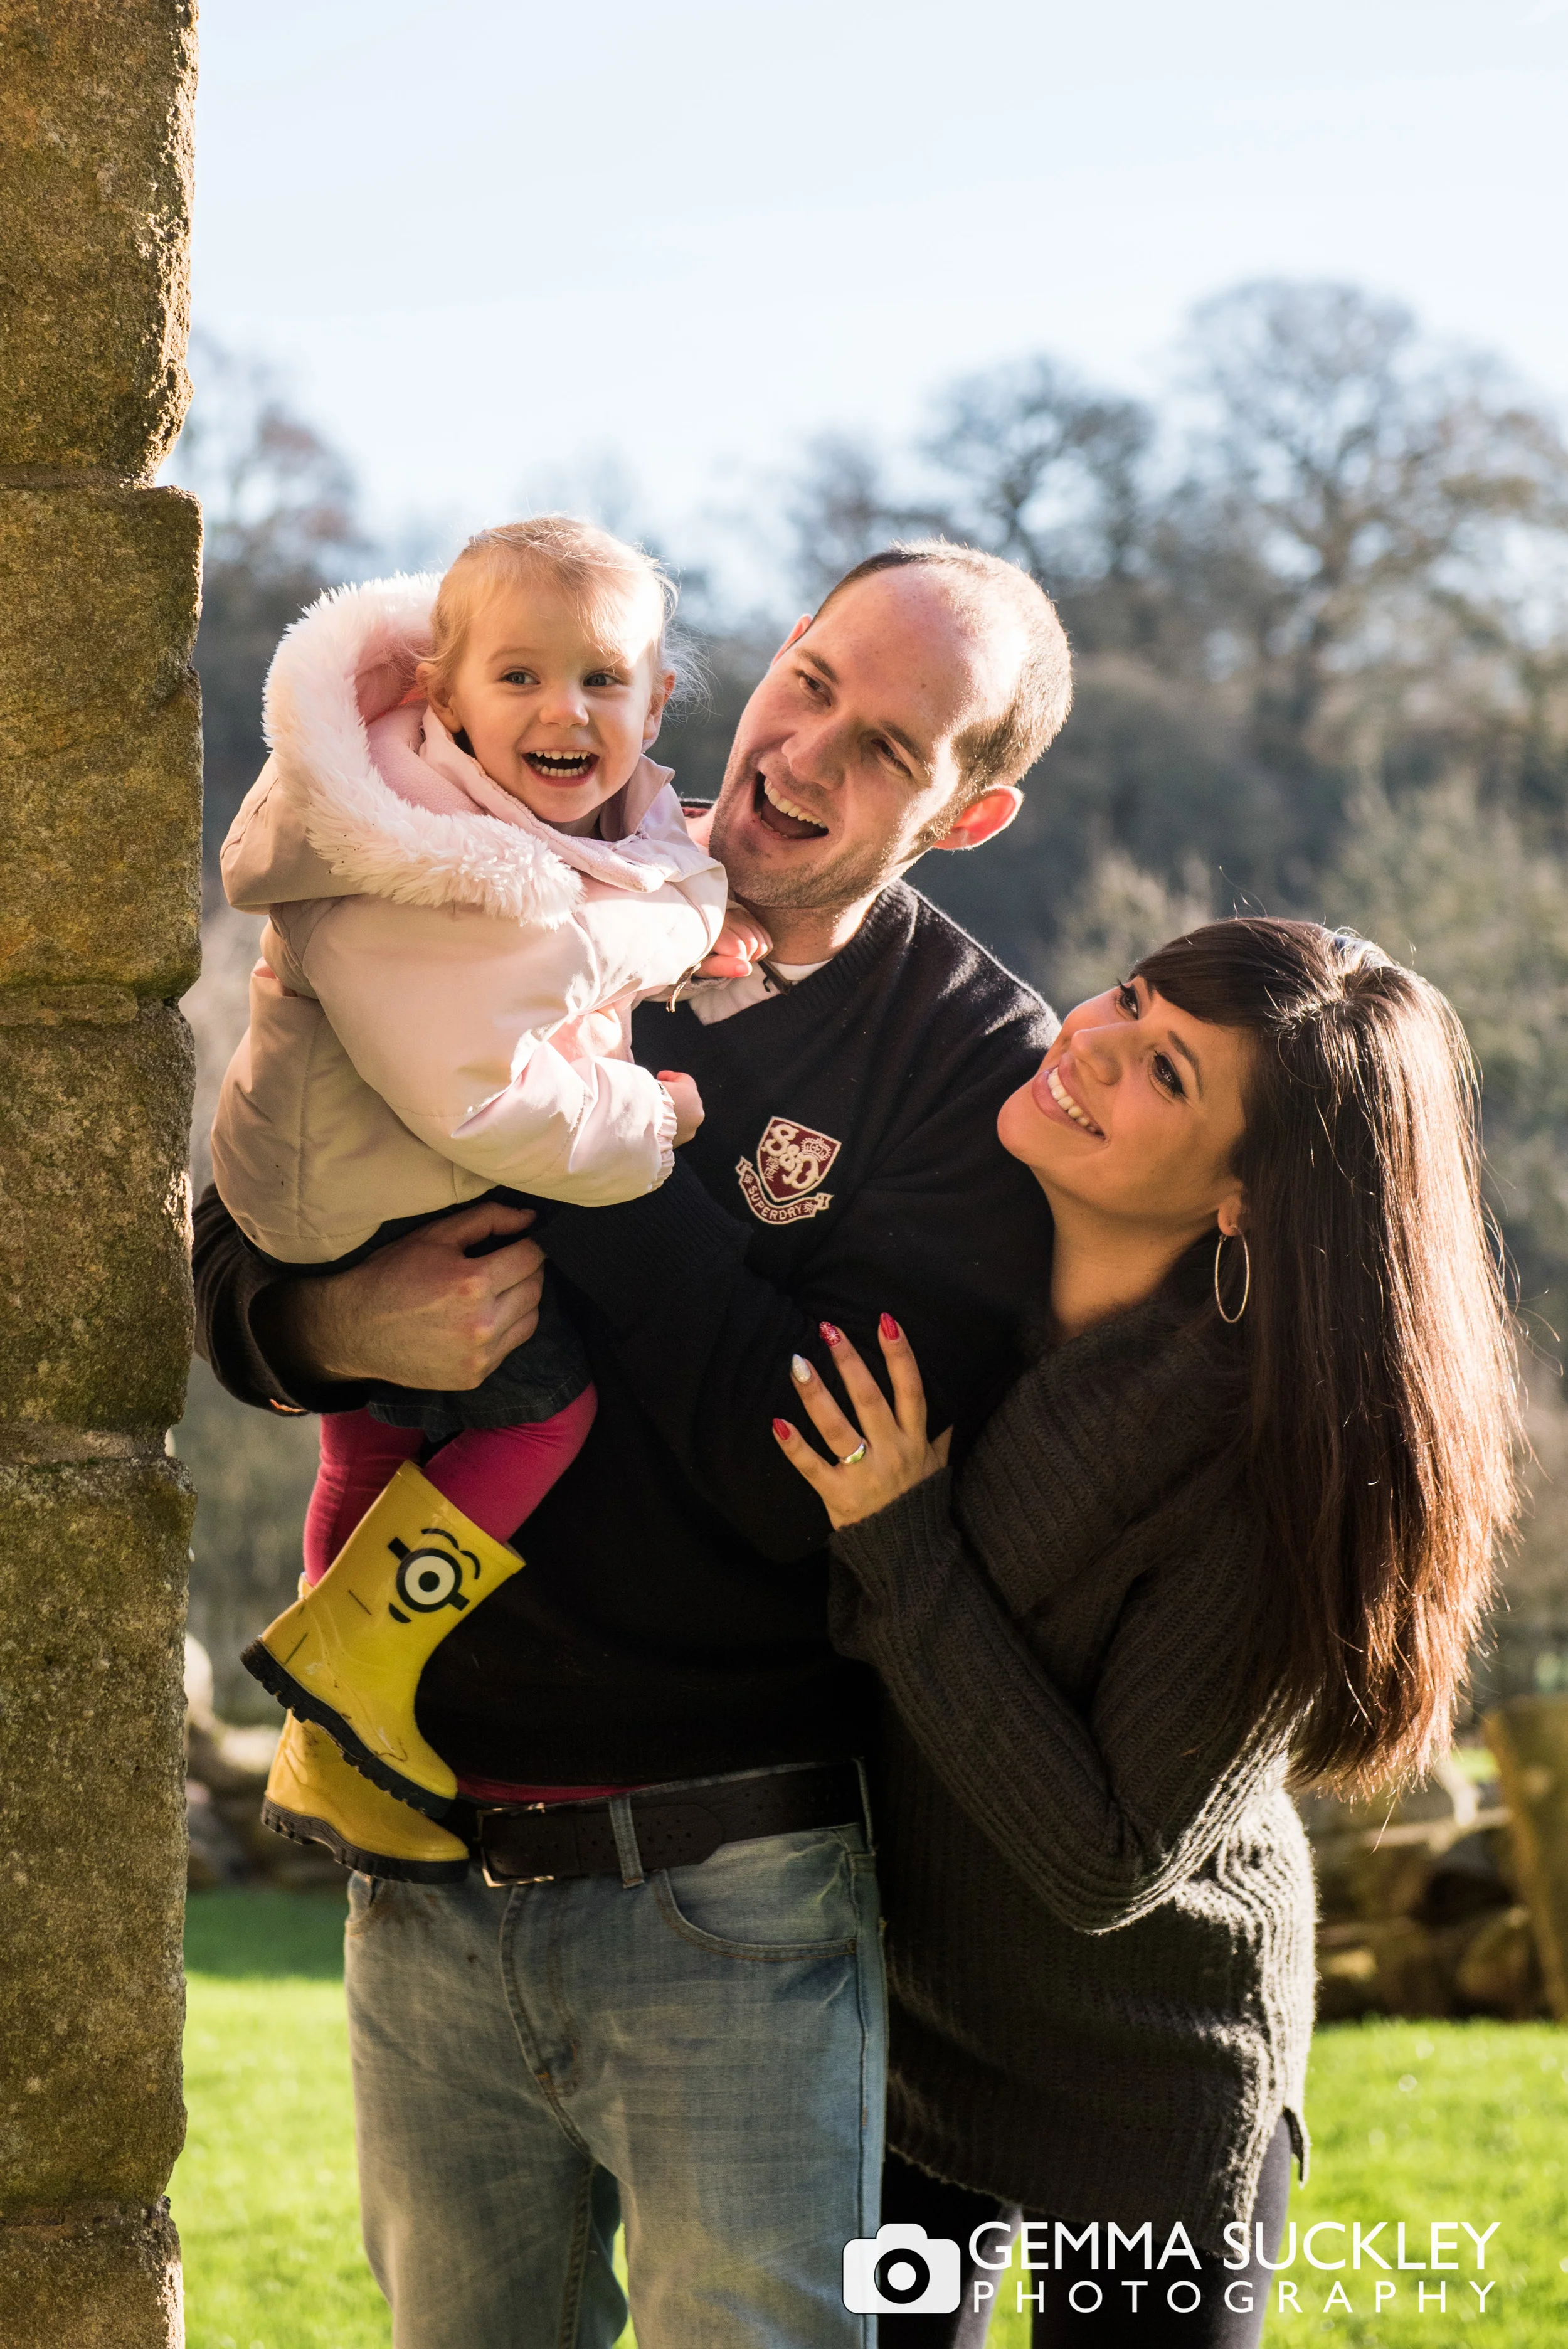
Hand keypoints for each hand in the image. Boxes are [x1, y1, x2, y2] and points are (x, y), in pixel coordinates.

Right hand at [259, 1200, 544, 1390]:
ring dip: (521, 1300)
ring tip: (497, 1290)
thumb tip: (530, 1217)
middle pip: (535, 1288)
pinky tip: (482, 1318)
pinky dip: (505, 1329)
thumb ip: (487, 1219)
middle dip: (526, 1270)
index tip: (515, 1243)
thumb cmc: (391, 1274)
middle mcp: (482, 1324)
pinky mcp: (474, 1377)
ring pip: (531, 1319)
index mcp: (474, 1284)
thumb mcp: (434, 1236)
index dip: (526, 1244)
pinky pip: (510, 1346)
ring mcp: (480, 1356)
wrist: (354, 1329)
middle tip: (506, 1263)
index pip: (531, 1257)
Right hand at [657, 1070, 704, 1145]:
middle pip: (686, 1099)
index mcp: (691, 1091)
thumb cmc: (650, 1101)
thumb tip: (658, 1084)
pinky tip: (660, 1124)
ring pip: (684, 1115)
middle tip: (660, 1095)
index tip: (660, 1076)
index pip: (684, 1079)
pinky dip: (672, 1125)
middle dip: (675, 1096)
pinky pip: (679, 1129)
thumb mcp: (654, 1083)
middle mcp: (697, 1109)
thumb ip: (661, 1082)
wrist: (646, 1125)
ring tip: (659, 1112)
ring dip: (675, 1112)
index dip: (670, 1076)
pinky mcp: (684, 1139)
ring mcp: (692, 1126)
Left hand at [695, 905, 772, 979]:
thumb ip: (723, 968)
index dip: (736, 963)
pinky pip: (765, 936)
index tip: (725, 964)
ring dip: (753, 953)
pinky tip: (745, 948)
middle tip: (731, 960)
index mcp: (712, 929)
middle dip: (745, 958)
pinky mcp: (746, 915)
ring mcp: (738, 914)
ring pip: (761, 940)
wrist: (695, 939)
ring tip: (737, 955)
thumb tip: (746, 969)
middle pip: (752, 944)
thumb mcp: (705, 966)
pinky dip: (759, 947)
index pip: (738, 949)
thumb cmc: (699, 956)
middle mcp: (727, 917)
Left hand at [772, 1315, 952, 1530]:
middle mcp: (892, 1451)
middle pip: (870, 1400)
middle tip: (829, 1330)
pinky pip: (813, 1468)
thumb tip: (950, 1405)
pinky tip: (777, 1422)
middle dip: (850, 1363)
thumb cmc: (918, 1504)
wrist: (908, 1555)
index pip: (911, 1389)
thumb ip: (940, 1434)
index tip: (885, 1321)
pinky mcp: (839, 1495)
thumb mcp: (937, 1467)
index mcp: (915, 1440)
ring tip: (797, 1364)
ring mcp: (864, 1473)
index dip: (900, 1355)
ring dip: (816, 1394)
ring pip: (838, 1428)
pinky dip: (795, 1447)